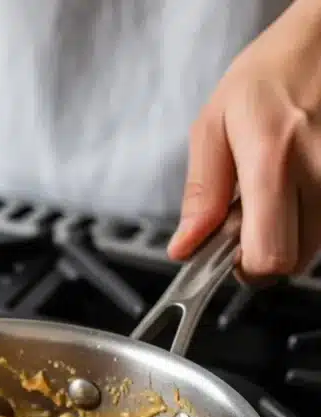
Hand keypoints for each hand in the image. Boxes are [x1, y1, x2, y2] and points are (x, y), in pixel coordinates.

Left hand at [169, 0, 320, 278]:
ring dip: (288, 233)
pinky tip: (297, 186)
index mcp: (272, 160)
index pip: (268, 257)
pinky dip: (309, 217)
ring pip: (312, 247)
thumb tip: (185, 246)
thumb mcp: (215, 124)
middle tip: (250, 218)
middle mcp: (317, 171)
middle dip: (264, 250)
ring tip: (276, 192)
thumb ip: (200, 192)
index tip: (231, 251)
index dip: (245, 265)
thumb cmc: (272, 73)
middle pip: (292, 262)